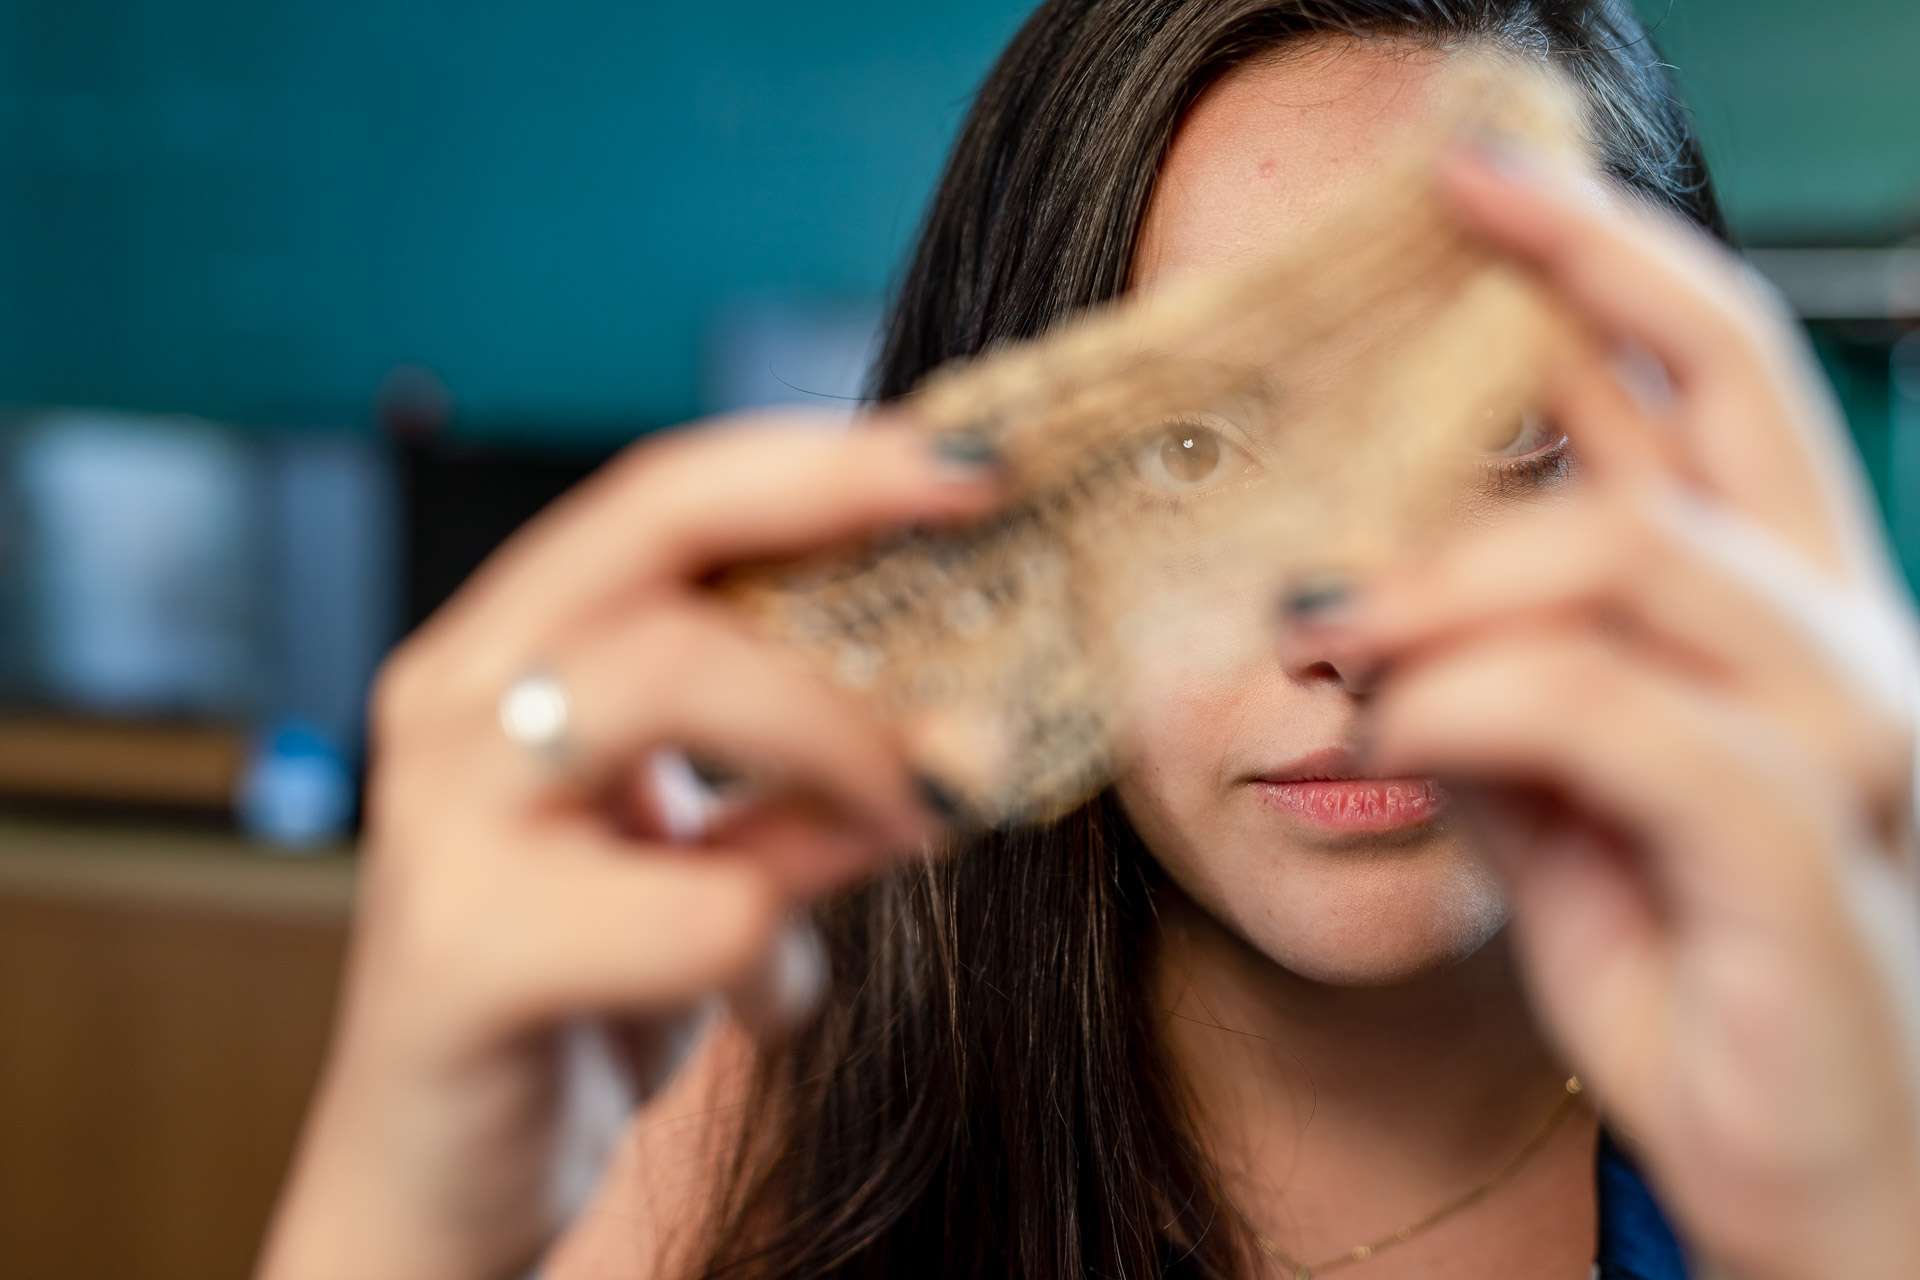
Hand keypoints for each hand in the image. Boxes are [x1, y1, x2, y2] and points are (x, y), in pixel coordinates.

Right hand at [257, 413, 1001, 1279]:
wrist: (439, 1184)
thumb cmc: (585, 988)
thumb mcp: (712, 860)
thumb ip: (801, 779)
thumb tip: (962, 712)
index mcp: (508, 647)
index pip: (666, 492)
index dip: (822, 459)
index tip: (975, 464)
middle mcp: (456, 698)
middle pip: (663, 540)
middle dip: (849, 555)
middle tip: (978, 614)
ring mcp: (442, 815)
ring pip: (676, 678)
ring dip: (843, 745)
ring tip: (917, 822)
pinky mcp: (463, 952)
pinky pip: (697, 908)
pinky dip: (780, 955)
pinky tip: (768, 1001)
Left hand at [1284, 146, 1919, 1278]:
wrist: (1815, 1186)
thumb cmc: (1692, 981)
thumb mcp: (1552, 814)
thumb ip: (1485, 696)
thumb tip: (1369, 611)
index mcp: (1788, 620)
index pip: (1716, 383)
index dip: (1608, 258)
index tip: (1481, 177)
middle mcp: (1843, 647)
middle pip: (1724, 394)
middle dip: (1583, 272)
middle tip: (1445, 210)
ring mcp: (1844, 745)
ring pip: (1636, 558)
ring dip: (1448, 572)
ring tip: (1326, 629)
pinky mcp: (1799, 858)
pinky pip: (1621, 716)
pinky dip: (1478, 699)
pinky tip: (1392, 721)